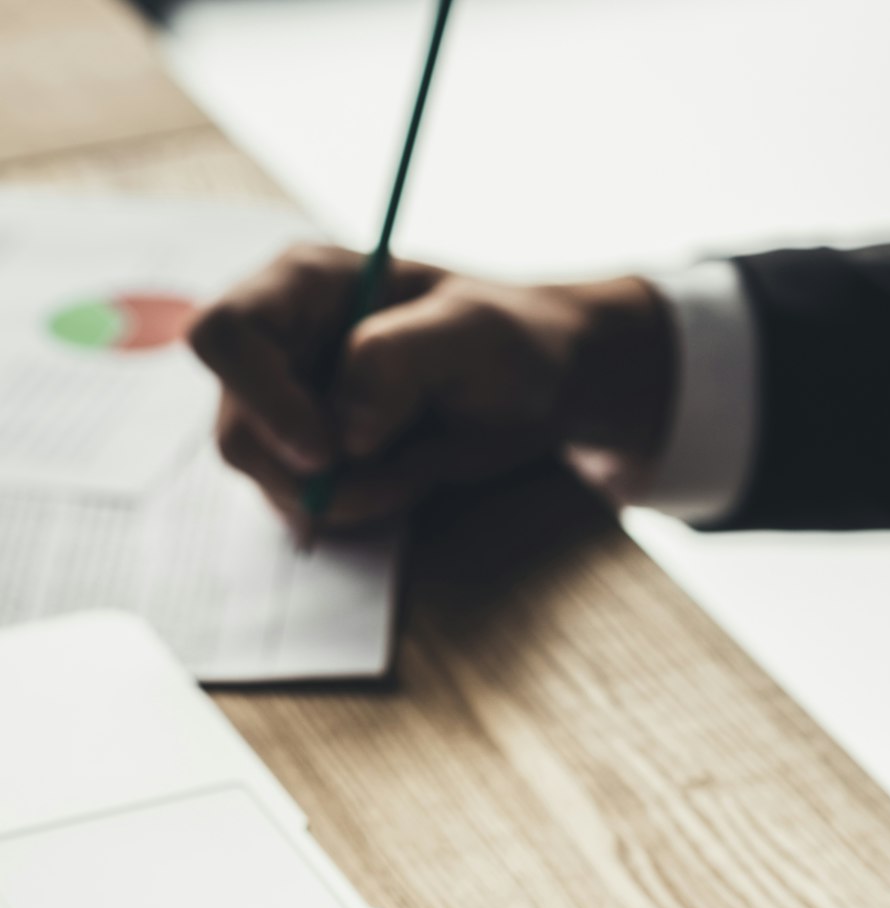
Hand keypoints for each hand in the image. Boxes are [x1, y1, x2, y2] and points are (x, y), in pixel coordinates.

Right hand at [187, 244, 673, 531]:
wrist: (536, 385)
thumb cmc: (508, 339)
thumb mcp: (472, 332)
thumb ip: (401, 358)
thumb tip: (343, 428)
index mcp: (301, 285)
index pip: (224, 335)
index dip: (259, 399)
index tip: (326, 452)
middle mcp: (280, 344)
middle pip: (236, 428)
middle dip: (307, 472)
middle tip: (389, 476)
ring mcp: (288, 404)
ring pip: (265, 477)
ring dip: (340, 496)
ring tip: (412, 468)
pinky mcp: (309, 455)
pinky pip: (300, 504)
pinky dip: (352, 510)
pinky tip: (404, 480)